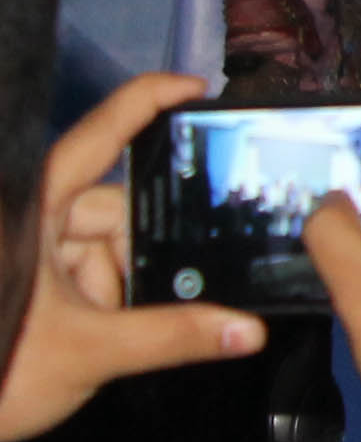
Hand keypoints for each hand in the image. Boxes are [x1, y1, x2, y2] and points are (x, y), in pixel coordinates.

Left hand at [1, 74, 268, 441]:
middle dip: (142, 251)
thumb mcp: (90, 352)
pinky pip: (87, 271)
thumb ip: (172, 337)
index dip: (145, 102)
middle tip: (150, 299)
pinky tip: (104, 333)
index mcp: (38, 209)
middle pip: (114, 206)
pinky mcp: (30, 280)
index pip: (97, 136)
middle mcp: (34, 218)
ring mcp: (31, 249)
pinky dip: (106, 298)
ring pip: (104, 244)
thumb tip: (247, 330)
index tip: (194, 89)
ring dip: (121, 284)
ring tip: (106, 332)